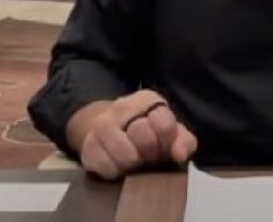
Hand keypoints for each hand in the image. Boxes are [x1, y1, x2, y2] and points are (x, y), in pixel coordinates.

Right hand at [79, 90, 197, 179]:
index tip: (164, 146)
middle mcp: (121, 106)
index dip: (167, 142)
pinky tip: (119, 165)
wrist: (111, 131)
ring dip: (134, 166)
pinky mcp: (88, 147)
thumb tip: (179, 155)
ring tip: (134, 161)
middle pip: (145, 139)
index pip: (164, 124)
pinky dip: (117, 173)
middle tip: (149, 155)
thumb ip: (183, 141)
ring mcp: (101, 125)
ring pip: (126, 157)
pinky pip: (108, 169)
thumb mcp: (171, 133)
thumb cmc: (149, 133)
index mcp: (146, 99)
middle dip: (151, 154)